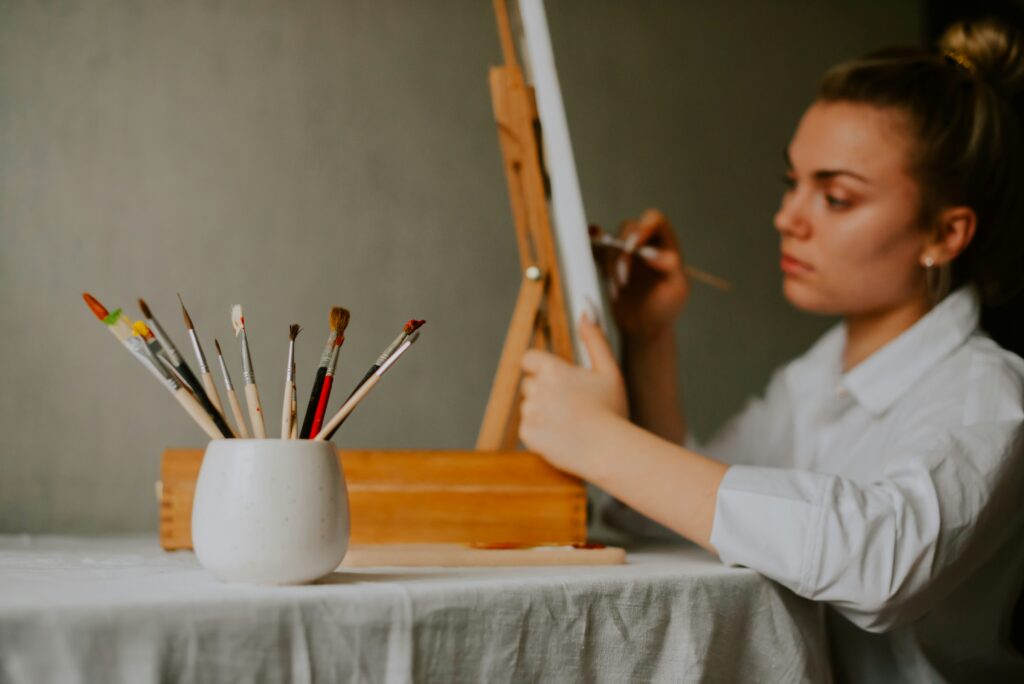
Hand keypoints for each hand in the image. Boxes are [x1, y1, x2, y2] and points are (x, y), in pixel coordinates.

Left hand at [518, 314, 627, 476]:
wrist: (609, 451)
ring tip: (570, 422)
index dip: (540, 368)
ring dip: (542, 412)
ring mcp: (530, 413)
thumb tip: (586, 311)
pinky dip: (540, 431)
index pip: (528, 359)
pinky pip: (528, 428)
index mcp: (553, 370)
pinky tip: (562, 435)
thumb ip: (594, 339)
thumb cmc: (612, 411)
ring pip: (529, 407)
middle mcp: (536, 389)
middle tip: (571, 404)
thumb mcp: (608, 371)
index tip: (555, 378)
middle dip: (544, 391)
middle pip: (529, 384)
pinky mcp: (527, 435)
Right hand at [595, 208, 689, 339]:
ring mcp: (624, 252)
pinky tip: (591, 258)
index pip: (653, 219)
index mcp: (665, 242)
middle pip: (628, 228)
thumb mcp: (678, 289)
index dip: (642, 227)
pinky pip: (595, 251)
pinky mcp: (607, 263)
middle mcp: (644, 242)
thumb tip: (655, 254)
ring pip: (610, 242)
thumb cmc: (666, 307)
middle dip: (622, 251)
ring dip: (611, 264)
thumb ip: (672, 267)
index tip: (635, 247)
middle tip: (623, 278)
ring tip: (618, 289)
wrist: (645, 328)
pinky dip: (591, 253)